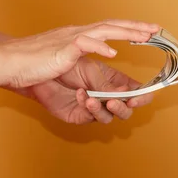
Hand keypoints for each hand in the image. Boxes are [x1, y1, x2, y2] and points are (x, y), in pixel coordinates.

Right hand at [0, 19, 158, 88]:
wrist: (8, 62)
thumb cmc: (33, 64)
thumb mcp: (64, 58)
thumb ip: (82, 56)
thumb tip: (100, 55)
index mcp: (80, 36)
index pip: (110, 27)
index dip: (130, 28)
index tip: (148, 30)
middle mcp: (78, 33)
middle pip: (113, 25)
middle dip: (136, 26)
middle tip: (156, 28)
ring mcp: (70, 39)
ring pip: (104, 30)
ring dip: (126, 31)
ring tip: (145, 35)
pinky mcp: (62, 49)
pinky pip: (85, 44)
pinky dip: (100, 46)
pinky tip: (114, 51)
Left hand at [25, 57, 153, 123]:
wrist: (33, 70)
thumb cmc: (60, 61)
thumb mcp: (89, 68)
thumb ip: (107, 81)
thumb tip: (127, 91)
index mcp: (112, 79)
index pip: (135, 90)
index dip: (143, 94)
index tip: (144, 94)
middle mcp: (105, 94)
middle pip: (127, 107)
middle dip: (128, 104)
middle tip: (129, 100)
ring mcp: (93, 106)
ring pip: (112, 116)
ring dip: (110, 108)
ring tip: (103, 98)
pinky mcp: (79, 115)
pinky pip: (91, 117)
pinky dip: (90, 107)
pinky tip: (83, 95)